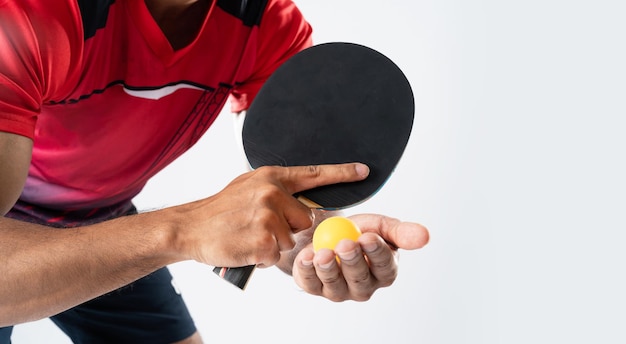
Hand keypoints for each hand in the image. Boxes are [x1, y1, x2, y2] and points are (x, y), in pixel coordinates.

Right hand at [168, 163, 368, 268]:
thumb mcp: (248, 186)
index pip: (314, 174)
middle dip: (289, 228)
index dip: (342, 173)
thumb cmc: (221, 209)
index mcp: (271, 177)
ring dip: (274, 244)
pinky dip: (263, 257)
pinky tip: (246, 247)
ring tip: (249, 235)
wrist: (189, 227)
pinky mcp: (261, 241)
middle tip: (261, 226)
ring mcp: (266, 217)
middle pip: (306, 219)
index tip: (365, 171)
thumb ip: (275, 189)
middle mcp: (272, 193)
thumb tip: (301, 201)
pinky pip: (276, 255)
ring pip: (291, 240)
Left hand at [292, 214, 428, 300]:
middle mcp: (363, 287)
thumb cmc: (359, 232)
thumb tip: (425, 236)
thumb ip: (401, 232)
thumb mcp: (380, 226)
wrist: (327, 232)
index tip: (369, 238)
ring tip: (324, 252)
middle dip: (353, 261)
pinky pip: (310, 283)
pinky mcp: (314, 287)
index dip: (376, 253)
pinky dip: (307, 270)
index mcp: (384, 272)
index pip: (384, 267)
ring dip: (328, 268)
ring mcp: (338, 291)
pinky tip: (307, 256)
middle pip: (359, 279)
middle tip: (346, 244)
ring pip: (335, 285)